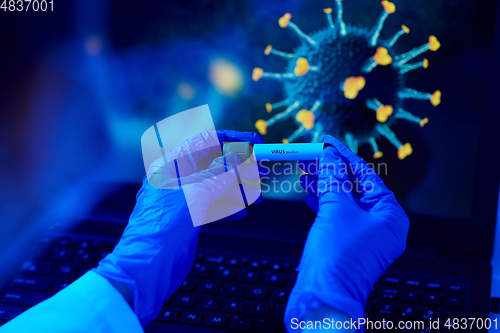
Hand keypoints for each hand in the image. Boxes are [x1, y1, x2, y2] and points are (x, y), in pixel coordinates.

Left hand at [93, 130, 263, 326]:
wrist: (148, 267)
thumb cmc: (163, 226)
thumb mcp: (196, 193)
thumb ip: (220, 173)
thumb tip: (238, 155)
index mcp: (171, 164)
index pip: (205, 141)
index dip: (231, 139)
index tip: (254, 142)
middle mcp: (176, 178)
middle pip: (213, 164)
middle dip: (239, 168)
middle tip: (261, 173)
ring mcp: (183, 199)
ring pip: (216, 186)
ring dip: (237, 189)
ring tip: (256, 198)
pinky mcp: (188, 218)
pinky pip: (212, 206)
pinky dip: (227, 207)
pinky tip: (241, 213)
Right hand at [285, 135, 408, 328]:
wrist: (323, 298)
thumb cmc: (338, 260)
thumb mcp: (336, 209)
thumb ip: (333, 179)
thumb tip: (331, 158)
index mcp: (390, 217)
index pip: (367, 176)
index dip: (345, 157)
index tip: (329, 143)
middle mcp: (380, 226)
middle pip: (355, 188)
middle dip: (331, 171)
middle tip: (313, 155)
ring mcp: (363, 237)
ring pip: (343, 202)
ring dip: (324, 185)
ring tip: (306, 170)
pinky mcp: (346, 245)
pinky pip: (336, 216)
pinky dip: (322, 203)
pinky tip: (309, 193)